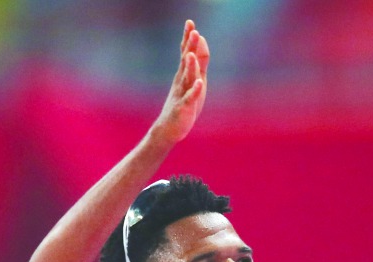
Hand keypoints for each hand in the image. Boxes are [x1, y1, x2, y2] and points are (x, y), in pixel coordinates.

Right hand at [152, 20, 209, 147]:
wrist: (169, 128)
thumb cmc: (184, 102)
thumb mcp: (196, 79)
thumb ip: (201, 61)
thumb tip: (202, 40)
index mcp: (184, 74)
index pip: (186, 52)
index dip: (188, 39)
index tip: (190, 22)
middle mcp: (182, 81)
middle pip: (186, 61)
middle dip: (189, 46)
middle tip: (192, 30)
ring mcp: (182, 93)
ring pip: (187, 78)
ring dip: (190, 66)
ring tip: (190, 54)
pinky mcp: (184, 107)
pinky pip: (190, 98)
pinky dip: (194, 90)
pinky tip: (198, 83)